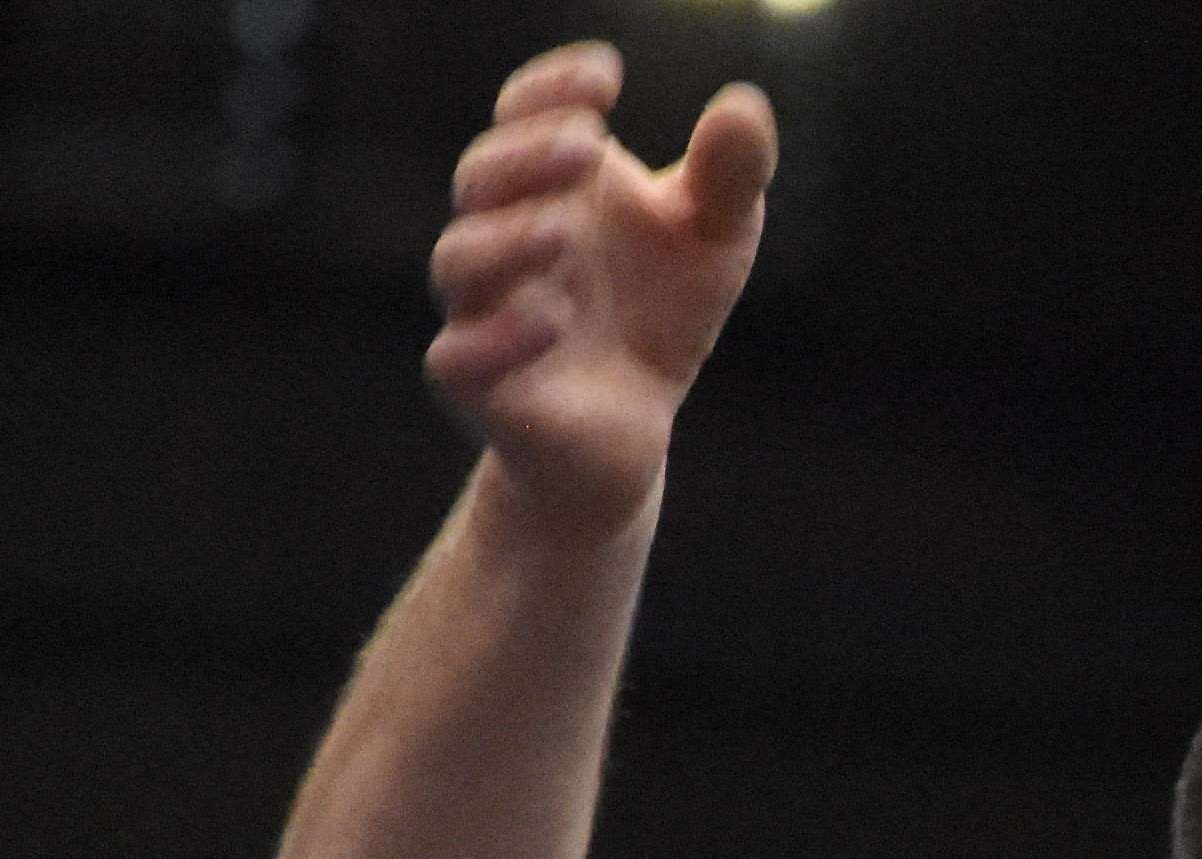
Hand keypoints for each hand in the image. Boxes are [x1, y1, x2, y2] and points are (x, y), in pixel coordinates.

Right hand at [424, 45, 779, 539]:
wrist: (630, 438)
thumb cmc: (660, 317)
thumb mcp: (715, 241)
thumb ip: (729, 177)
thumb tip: (743, 106)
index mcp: (547, 187)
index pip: (522, 116)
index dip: (549, 88)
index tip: (608, 77)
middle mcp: (503, 240)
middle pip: (479, 179)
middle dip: (524, 154)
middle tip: (588, 144)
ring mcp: (482, 313)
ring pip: (458, 261)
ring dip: (507, 237)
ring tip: (564, 230)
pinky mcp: (481, 390)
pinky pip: (458, 358)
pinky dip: (499, 336)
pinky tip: (554, 319)